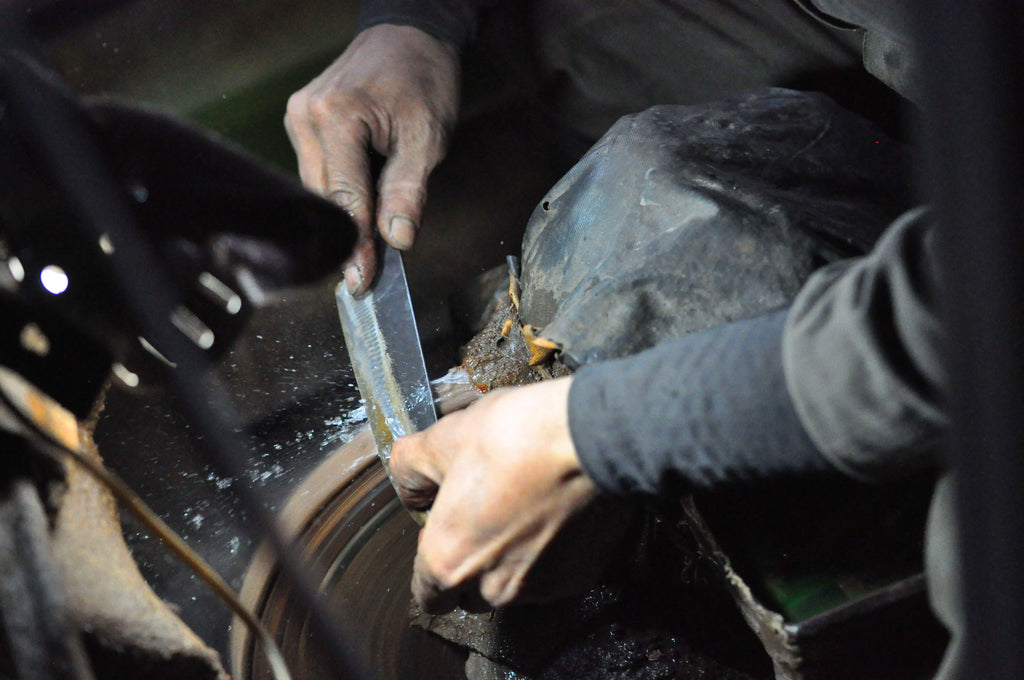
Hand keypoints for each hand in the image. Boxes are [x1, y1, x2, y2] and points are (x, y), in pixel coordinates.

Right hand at [284, 24, 459, 293]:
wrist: (409, 35)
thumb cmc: (422, 78)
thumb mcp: (428, 137)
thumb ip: (408, 190)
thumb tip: (396, 238)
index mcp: (337, 117)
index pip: (343, 198)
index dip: (354, 245)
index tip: (361, 281)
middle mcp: (306, 117)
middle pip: (323, 197)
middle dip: (346, 236)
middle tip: (364, 276)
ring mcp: (299, 118)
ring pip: (317, 188)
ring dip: (341, 215)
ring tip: (365, 247)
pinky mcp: (302, 122)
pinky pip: (318, 170)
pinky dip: (338, 193)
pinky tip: (358, 209)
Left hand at [390, 377, 602, 613]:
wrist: (592, 435)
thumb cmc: (517, 436)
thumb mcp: (444, 439)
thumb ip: (411, 469)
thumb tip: (409, 485)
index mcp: (450, 561)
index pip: (427, 595)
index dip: (432, 562)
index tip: (446, 533)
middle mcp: (493, 587)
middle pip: (471, 593)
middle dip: (474, 563)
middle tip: (486, 513)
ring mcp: (541, 587)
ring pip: (513, 587)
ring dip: (513, 560)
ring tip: (524, 508)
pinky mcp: (580, 576)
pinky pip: (553, 576)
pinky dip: (550, 554)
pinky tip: (554, 513)